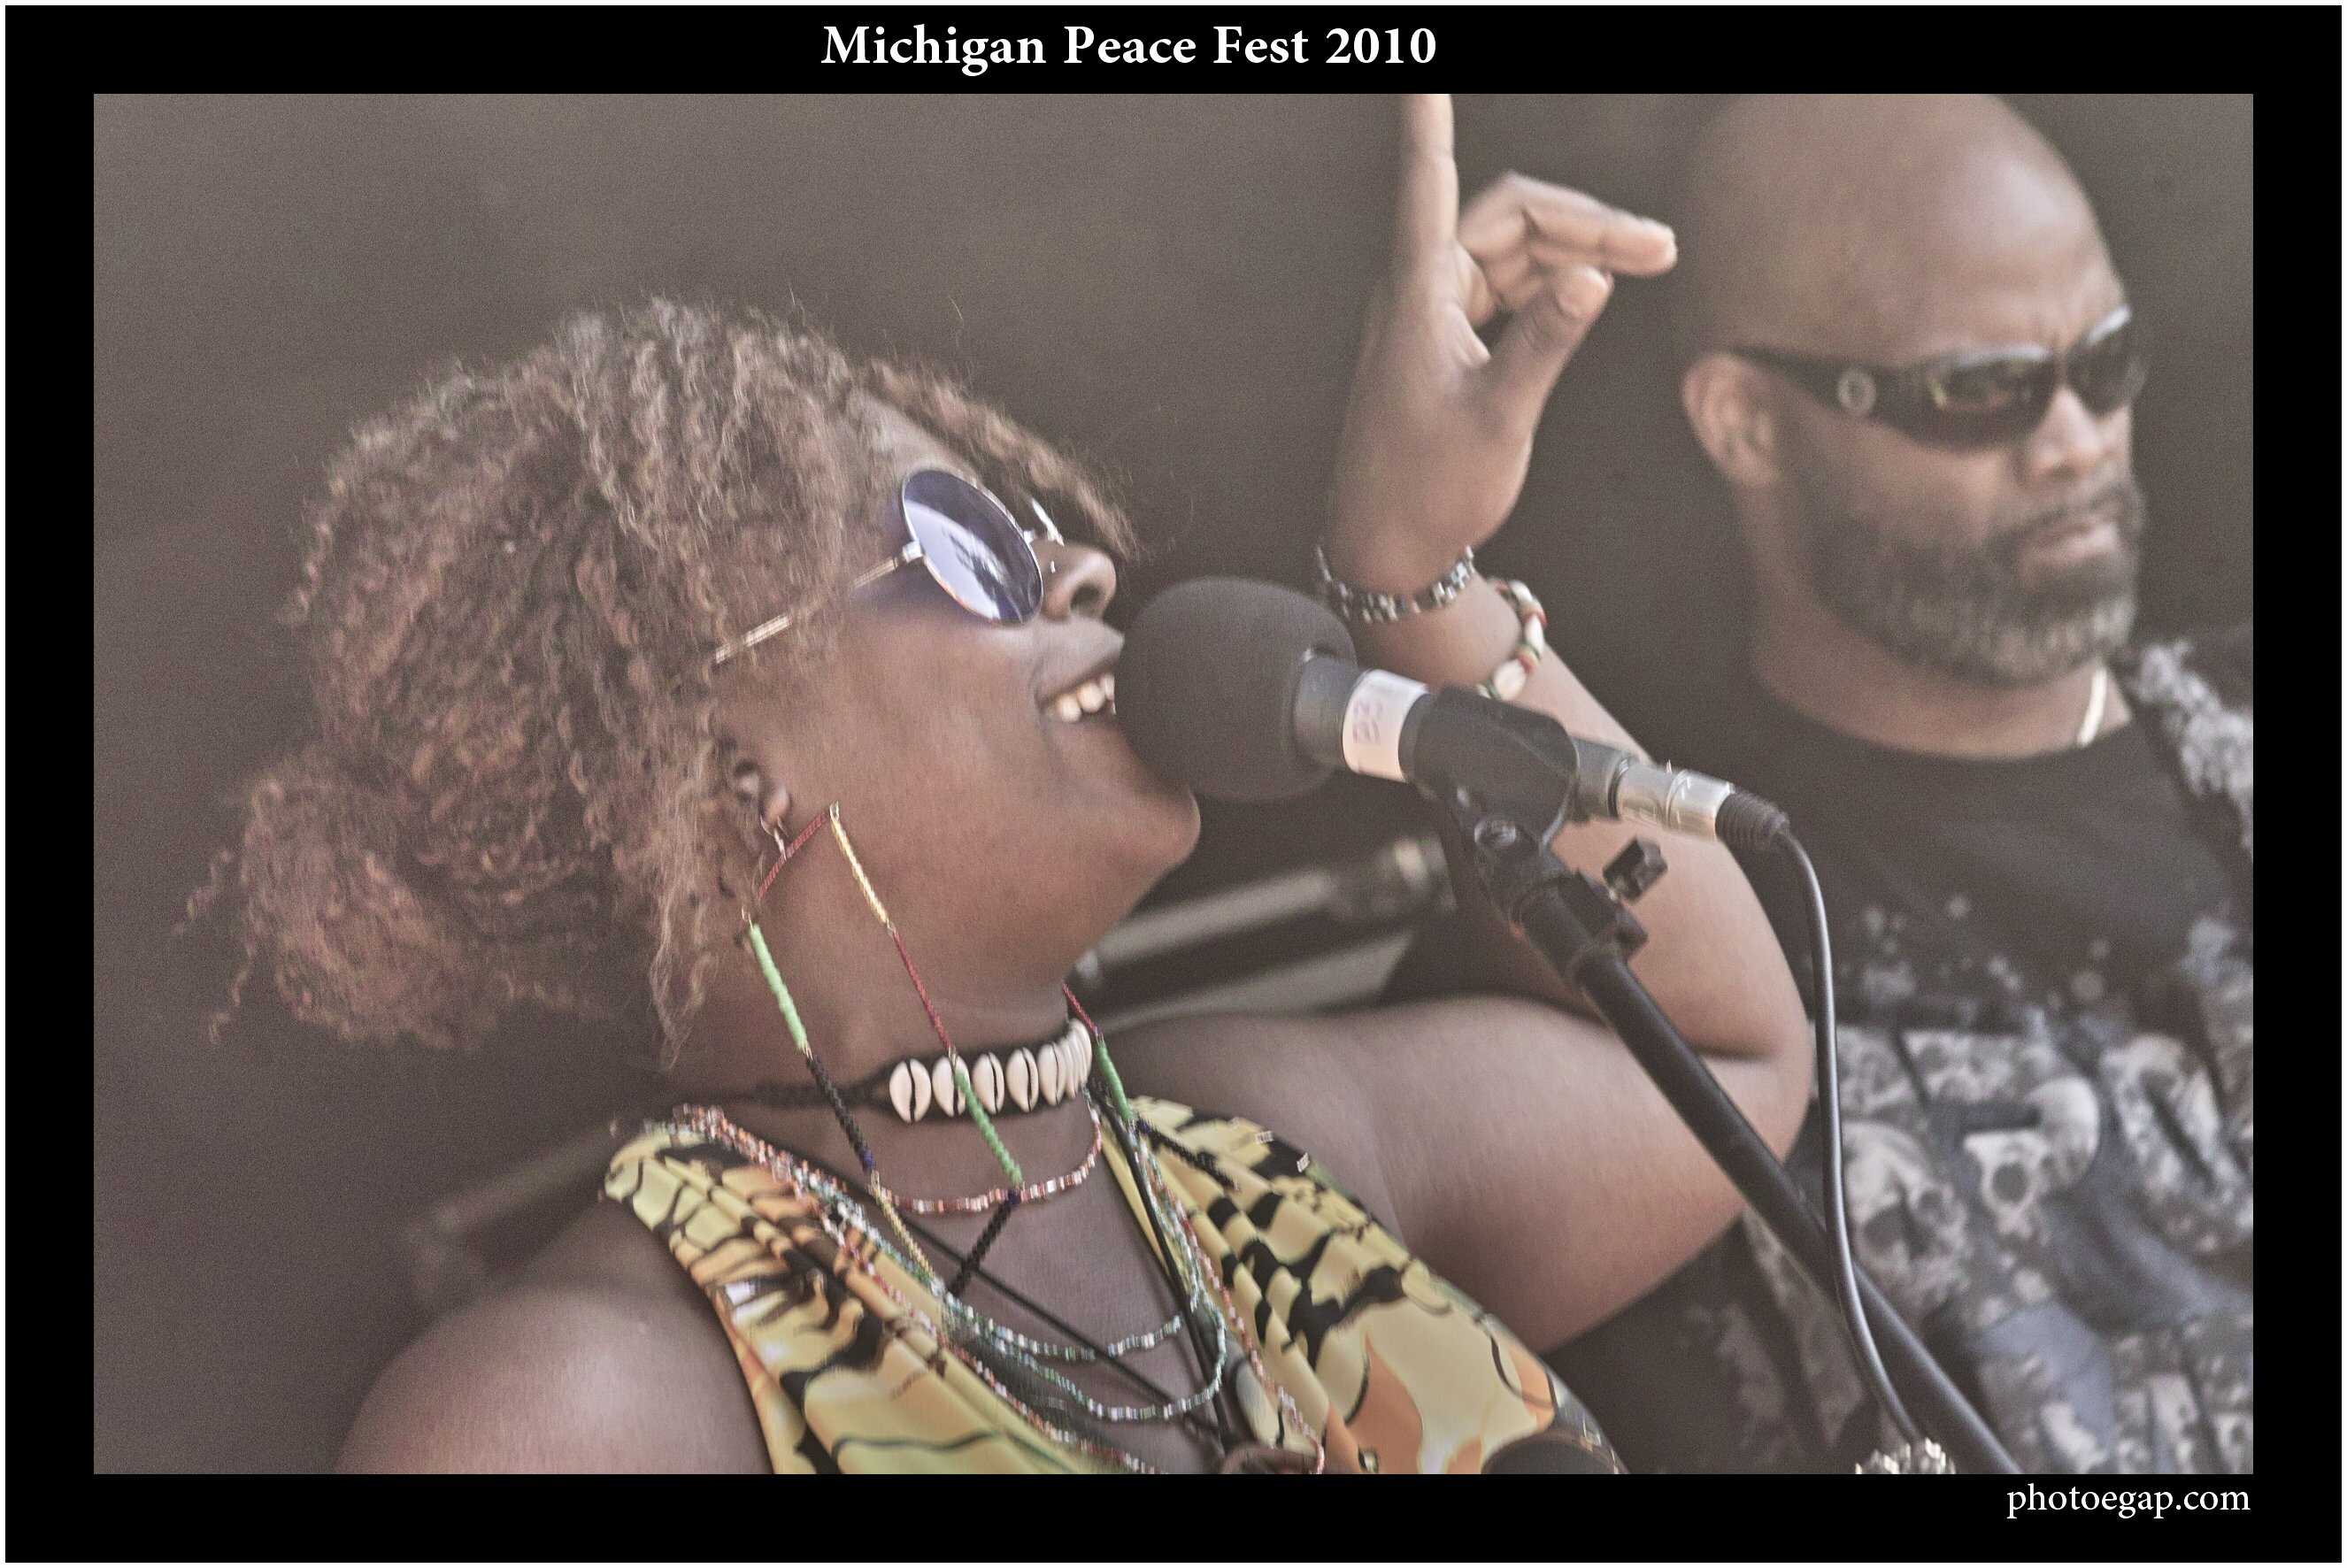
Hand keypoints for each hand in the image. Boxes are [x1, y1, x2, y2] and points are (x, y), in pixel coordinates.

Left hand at [1325, 95, 1677, 588]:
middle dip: (1585, 220)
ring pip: (1515, 248)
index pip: (1428, 181)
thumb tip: (1594, 276)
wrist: (1388, 553)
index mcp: (1417, 293)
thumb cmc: (1428, 490)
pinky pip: (1508, 284)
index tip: (1422, 69)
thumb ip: (1547, 343)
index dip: (1428, 120)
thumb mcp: (1500, 418)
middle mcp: (1420, 290)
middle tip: (1659, 249)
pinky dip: (1556, 278)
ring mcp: (1433, 314)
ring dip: (1580, 249)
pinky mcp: (1449, 341)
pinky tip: (1599, 290)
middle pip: (1508, 215)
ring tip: (1652, 263)